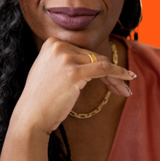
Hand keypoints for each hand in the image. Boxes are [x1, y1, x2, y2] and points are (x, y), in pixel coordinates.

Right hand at [9, 38, 137, 136]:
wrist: (30, 117)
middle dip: (110, 73)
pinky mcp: (74, 72)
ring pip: (101, 63)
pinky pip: (104, 69)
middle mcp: (58, 47)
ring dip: (116, 77)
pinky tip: (129, 80)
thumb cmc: (41, 100)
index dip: (100, 65)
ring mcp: (66, 58)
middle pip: (94, 56)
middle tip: (122, 86)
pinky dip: (119, 74)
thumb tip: (90, 61)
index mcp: (52, 43)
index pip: (84, 52)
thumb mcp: (49, 71)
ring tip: (124, 90)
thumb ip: (64, 61)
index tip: (110, 77)